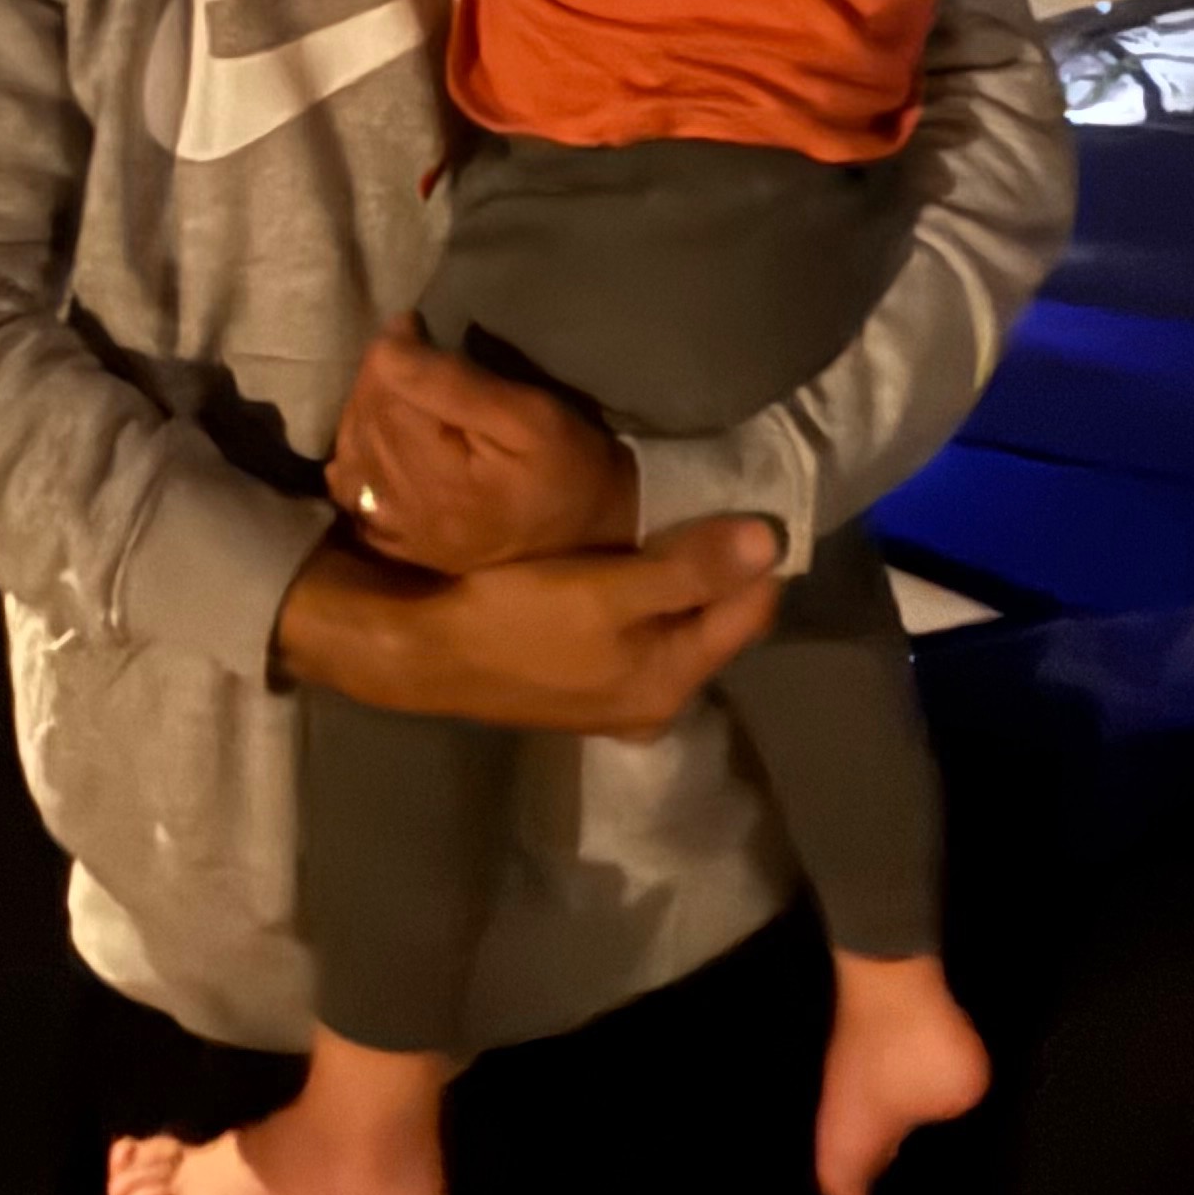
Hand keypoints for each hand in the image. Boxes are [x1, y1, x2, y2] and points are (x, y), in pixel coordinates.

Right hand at [275, 517, 782, 738]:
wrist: (422, 651)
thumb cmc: (517, 619)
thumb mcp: (607, 592)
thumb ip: (691, 570)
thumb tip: (771, 542)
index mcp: (670, 682)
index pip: (750, 612)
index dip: (757, 554)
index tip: (751, 495)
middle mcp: (653, 700)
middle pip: (714, 618)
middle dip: (720, 562)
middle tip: (713, 494)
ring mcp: (615, 693)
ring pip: (674, 619)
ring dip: (679, 572)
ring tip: (673, 514)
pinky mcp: (583, 676)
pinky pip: (637, 624)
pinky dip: (642, 588)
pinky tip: (625, 552)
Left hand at [330, 319, 638, 571]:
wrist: (595, 524)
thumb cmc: (568, 462)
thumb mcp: (529, 413)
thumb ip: (455, 382)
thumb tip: (390, 348)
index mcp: (446, 482)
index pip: (387, 401)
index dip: (390, 354)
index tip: (411, 324)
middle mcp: (414, 515)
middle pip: (366, 427)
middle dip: (375, 380)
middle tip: (405, 349)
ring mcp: (406, 537)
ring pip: (352, 458)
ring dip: (362, 414)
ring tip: (393, 388)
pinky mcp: (407, 548)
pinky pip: (354, 501)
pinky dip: (352, 465)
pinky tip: (370, 442)